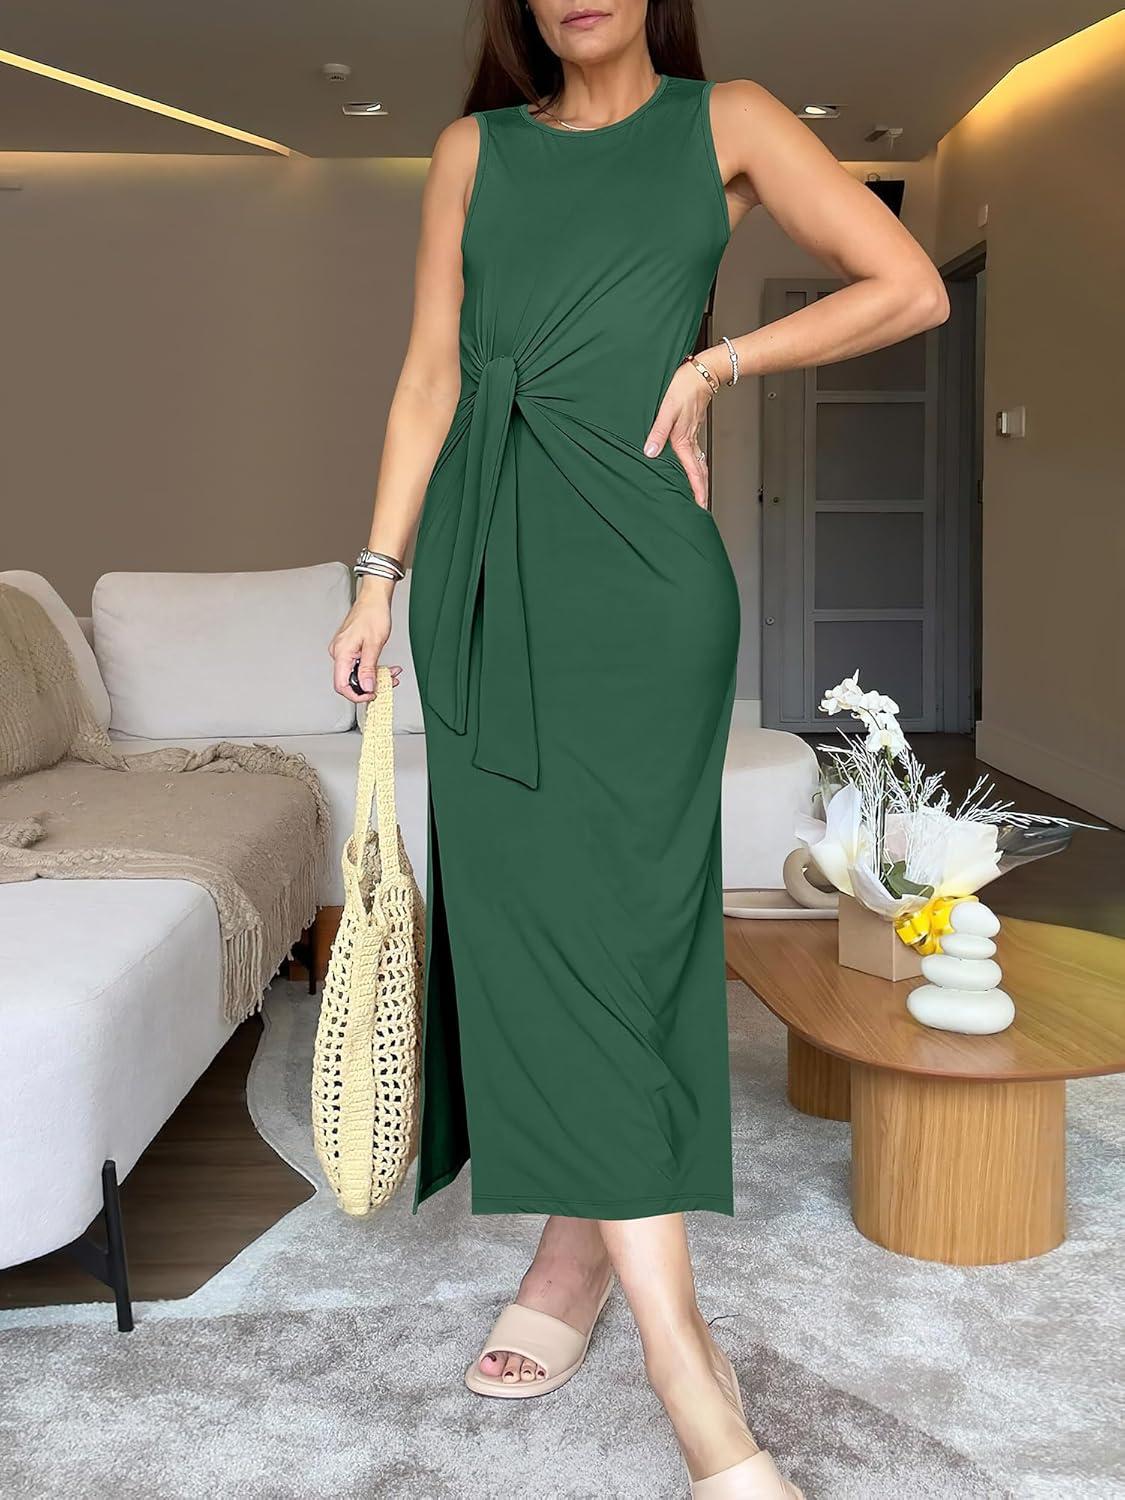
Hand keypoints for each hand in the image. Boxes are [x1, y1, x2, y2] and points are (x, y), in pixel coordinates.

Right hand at [329, 582, 401, 701]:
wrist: (374, 598)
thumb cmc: (373, 614)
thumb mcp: (374, 644)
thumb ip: (369, 668)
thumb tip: (367, 687)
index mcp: (341, 653)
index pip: (341, 685)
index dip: (357, 695)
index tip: (372, 696)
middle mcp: (339, 653)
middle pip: (350, 681)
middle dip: (371, 686)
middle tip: (388, 683)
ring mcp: (344, 651)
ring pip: (357, 674)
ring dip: (375, 677)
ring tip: (392, 674)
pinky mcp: (350, 649)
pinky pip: (360, 665)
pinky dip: (373, 668)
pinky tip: (385, 668)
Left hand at [642, 358, 716, 508]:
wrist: (703, 371)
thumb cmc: (685, 387)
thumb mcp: (667, 409)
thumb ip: (657, 432)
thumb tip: (650, 452)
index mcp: (684, 439)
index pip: (692, 471)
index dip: (697, 490)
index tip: (700, 506)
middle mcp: (691, 440)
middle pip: (699, 471)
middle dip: (701, 490)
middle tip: (702, 507)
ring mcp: (694, 434)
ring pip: (699, 463)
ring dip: (700, 479)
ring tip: (700, 493)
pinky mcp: (693, 427)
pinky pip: (696, 452)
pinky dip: (697, 465)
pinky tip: (694, 465)